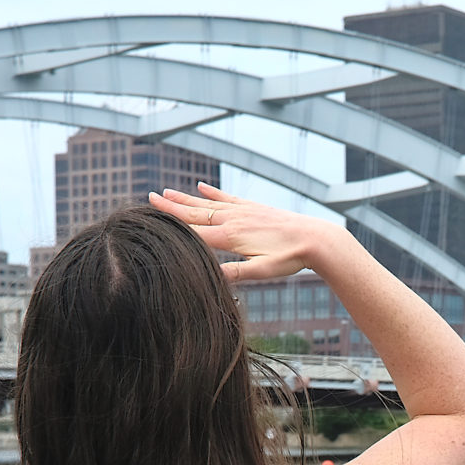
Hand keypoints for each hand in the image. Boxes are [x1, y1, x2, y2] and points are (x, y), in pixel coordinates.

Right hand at [149, 185, 346, 282]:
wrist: (315, 238)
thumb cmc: (289, 259)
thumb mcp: (262, 272)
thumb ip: (236, 274)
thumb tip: (209, 278)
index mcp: (231, 237)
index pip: (194, 231)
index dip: (171, 224)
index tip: (149, 218)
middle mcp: (234, 219)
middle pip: (195, 212)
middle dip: (171, 207)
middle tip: (148, 198)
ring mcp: (243, 211)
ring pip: (208, 203)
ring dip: (186, 198)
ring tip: (166, 191)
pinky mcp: (254, 208)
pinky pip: (228, 198)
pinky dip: (213, 192)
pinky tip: (202, 187)